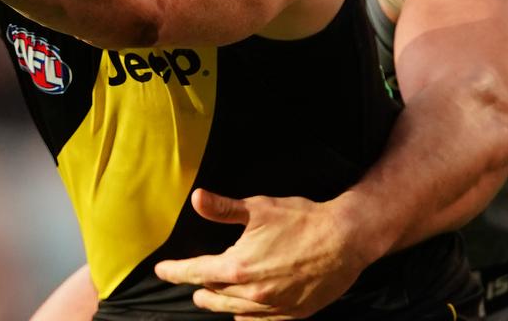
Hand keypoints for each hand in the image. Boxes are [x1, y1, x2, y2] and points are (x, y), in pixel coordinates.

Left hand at [154, 189, 369, 319]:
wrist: (346, 240)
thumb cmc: (300, 220)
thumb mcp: (258, 208)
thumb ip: (223, 208)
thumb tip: (195, 199)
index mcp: (238, 267)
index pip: (196, 273)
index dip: (175, 271)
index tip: (161, 271)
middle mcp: (252, 293)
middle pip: (212, 297)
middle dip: (198, 289)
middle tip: (191, 284)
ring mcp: (274, 307)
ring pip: (235, 311)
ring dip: (220, 303)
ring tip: (211, 296)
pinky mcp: (293, 314)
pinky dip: (246, 316)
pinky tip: (242, 311)